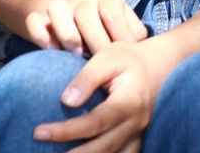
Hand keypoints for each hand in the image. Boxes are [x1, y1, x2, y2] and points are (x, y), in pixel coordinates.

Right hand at [25, 0, 147, 55]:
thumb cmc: (110, 31)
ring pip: (57, 7)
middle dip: (92, 40)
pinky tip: (50, 49)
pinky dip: (40, 32)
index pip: (112, 12)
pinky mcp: (42, 19)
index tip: (121, 58)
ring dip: (66, 32)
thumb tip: (137, 44)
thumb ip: (134, 34)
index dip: (117, 35)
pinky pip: (34, 20)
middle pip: (85, 13)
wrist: (83, 19)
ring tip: (75, 54)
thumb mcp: (126, 26)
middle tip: (98, 62)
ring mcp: (62, 7)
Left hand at [32, 35, 176, 151]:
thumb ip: (87, 77)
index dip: (66, 131)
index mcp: (129, 101)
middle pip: (102, 148)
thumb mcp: (109, 56)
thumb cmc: (130, 59)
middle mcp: (135, 123)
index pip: (94, 123)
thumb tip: (66, 101)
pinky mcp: (136, 141)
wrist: (161, 65)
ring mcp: (138, 135)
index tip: (38, 132)